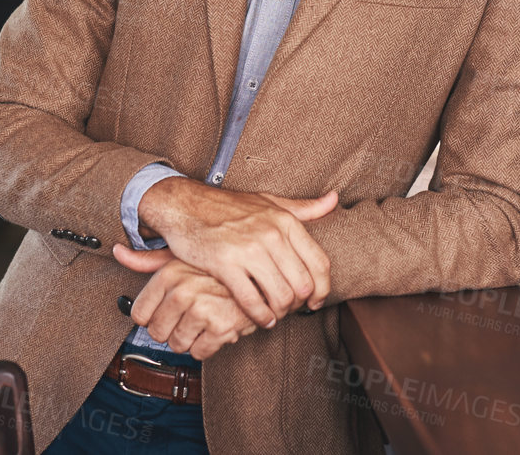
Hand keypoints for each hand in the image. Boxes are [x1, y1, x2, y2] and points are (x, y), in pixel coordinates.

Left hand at [114, 248, 259, 359]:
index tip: (166, 315)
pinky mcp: (222, 326)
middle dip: (170, 332)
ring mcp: (202, 308)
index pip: (140, 314)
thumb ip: (148, 259)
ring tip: (202, 324)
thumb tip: (117, 251)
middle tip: (187, 321)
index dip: (152, 319)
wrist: (261, 272)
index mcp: (170, 272)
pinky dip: (206, 347)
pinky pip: (200, 352)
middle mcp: (183, 289)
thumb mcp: (182, 255)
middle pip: (157, 333)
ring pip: (177, 345)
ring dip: (189, 341)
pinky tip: (215, 330)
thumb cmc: (218, 266)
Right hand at [136, 178, 336, 326]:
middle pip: (302, 285)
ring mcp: (248, 249)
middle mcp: (271, 233)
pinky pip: (252, 301)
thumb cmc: (227, 207)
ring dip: (280, 313)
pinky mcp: (225, 264)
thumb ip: (303, 207)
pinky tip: (259, 318)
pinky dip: (260, 317)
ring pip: (280, 296)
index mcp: (285, 220)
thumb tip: (334, 201)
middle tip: (290, 310)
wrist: (185, 205)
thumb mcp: (269, 202)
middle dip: (299, 304)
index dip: (322, 289)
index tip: (315, 301)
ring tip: (274, 315)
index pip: (319, 264)